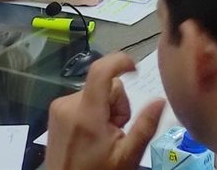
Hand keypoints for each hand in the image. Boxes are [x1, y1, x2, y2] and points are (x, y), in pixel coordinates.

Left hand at [46, 53, 165, 169]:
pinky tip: (92, 134)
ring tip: (104, 135)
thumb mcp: (128, 156)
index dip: (120, 61)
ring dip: (105, 109)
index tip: (135, 70)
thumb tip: (160, 100)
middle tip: (117, 130)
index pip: (101, 70)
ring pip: (96, 92)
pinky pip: (83, 99)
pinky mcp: (55, 113)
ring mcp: (59, 108)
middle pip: (105, 85)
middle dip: (117, 104)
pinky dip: (92, 112)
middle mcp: (68, 105)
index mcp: (87, 114)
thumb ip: (145, 126)